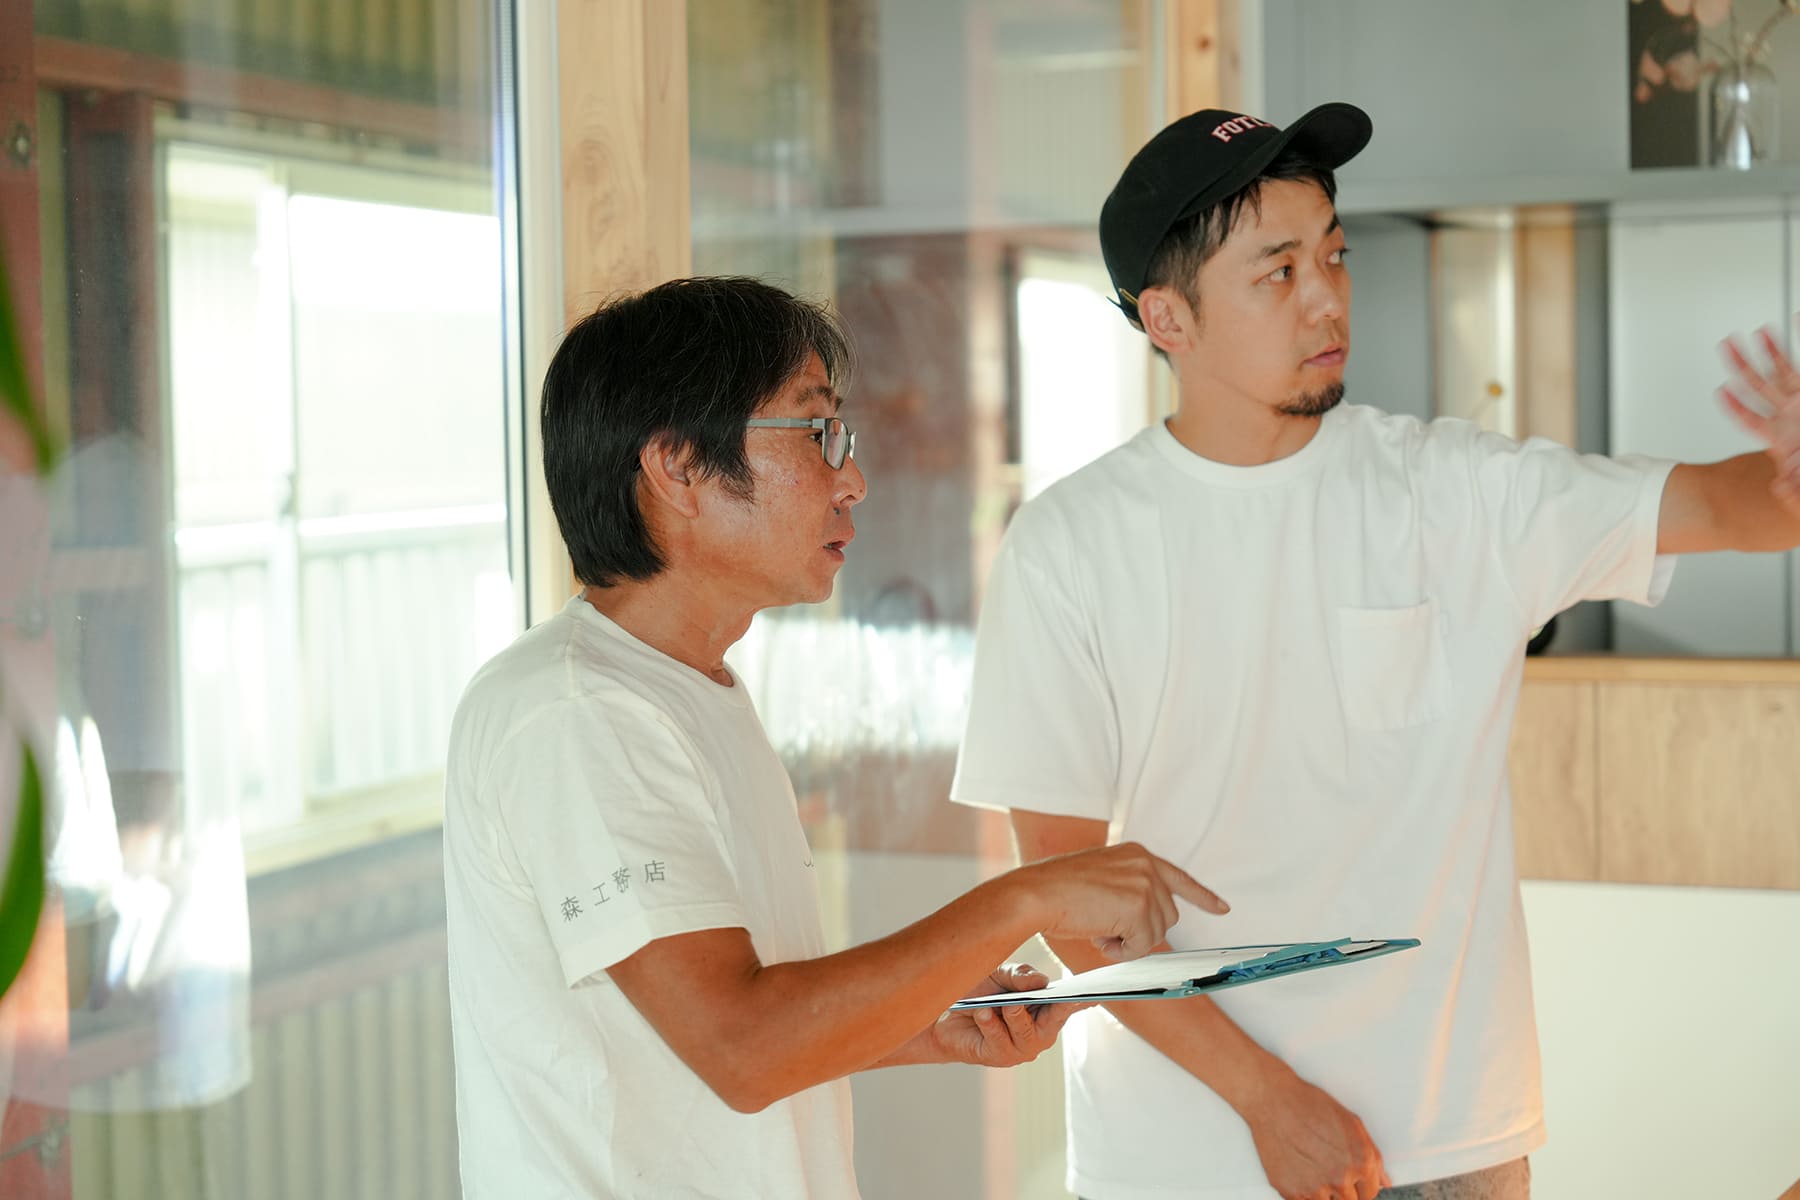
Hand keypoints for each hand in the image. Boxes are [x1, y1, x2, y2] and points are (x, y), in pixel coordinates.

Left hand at [919, 963, 1083, 1067]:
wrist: (944, 1012)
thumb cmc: (979, 990)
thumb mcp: (1001, 975)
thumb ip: (1021, 976)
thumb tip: (1042, 982)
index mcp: (1046, 1011)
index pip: (1069, 1006)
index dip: (1082, 1001)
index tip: (1093, 993)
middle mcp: (1039, 1033)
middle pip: (1053, 1021)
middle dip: (1052, 1007)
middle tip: (1047, 994)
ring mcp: (1021, 1049)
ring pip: (1026, 1034)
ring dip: (1015, 1016)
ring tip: (1003, 1004)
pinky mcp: (999, 1058)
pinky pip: (1000, 1042)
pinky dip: (991, 1025)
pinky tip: (982, 1013)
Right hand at [1017, 841, 1228, 960]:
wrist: (1036, 893)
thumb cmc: (1057, 889)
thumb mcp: (1101, 878)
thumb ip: (1127, 889)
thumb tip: (1147, 920)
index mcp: (1137, 854)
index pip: (1179, 878)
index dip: (1202, 897)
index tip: (1222, 909)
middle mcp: (1147, 866)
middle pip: (1168, 916)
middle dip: (1141, 931)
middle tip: (1106, 928)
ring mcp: (1145, 885)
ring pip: (1156, 934)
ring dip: (1128, 942)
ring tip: (1098, 929)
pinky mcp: (1138, 908)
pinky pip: (1141, 947)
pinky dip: (1121, 952)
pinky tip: (1098, 937)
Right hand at [1241, 1071, 1388, 1199]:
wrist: (1273, 1101)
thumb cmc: (1310, 1105)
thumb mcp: (1351, 1123)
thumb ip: (1373, 1156)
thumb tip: (1385, 1181)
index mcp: (1361, 1161)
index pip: (1371, 1193)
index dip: (1361, 1185)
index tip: (1353, 1180)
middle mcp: (1340, 1178)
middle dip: (1343, 1188)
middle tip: (1327, 1168)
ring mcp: (1315, 1188)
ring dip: (1323, 1192)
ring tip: (1312, 1167)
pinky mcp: (1292, 1192)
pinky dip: (1303, 1191)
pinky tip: (1298, 1169)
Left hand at [1718, 325, 1799, 519]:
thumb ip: (1793, 489)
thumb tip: (1779, 488)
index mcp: (1778, 438)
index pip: (1750, 419)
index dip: (1735, 405)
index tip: (1721, 391)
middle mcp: (1787, 416)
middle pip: (1757, 385)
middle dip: (1740, 364)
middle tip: (1725, 344)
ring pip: (1780, 372)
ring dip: (1767, 351)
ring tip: (1756, 332)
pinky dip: (1796, 349)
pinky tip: (1789, 330)